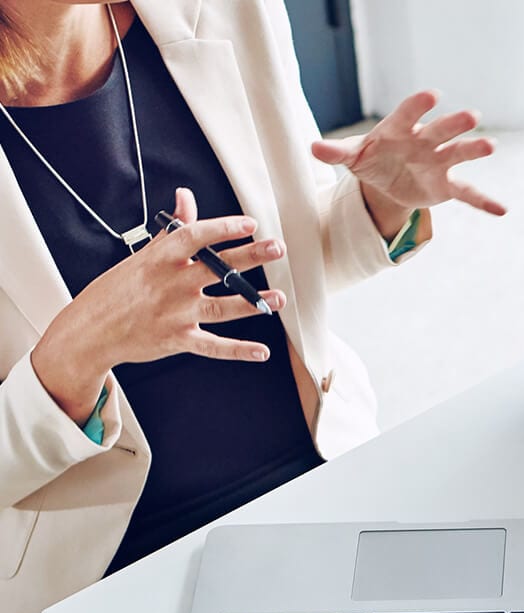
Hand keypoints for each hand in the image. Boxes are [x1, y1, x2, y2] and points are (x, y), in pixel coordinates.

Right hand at [31, 188, 286, 423]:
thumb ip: (174, 229)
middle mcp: (172, 285)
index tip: (250, 224)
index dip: (224, 228)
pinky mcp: (179, 340)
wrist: (90, 330)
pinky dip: (238, 350)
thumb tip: (186, 196)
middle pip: (218, 269)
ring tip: (280, 298)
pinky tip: (262, 351)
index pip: (196, 236)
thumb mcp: (143, 255)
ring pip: (223, 307)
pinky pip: (213, 346)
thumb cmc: (119, 289)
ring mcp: (177, 314)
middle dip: (250, 257)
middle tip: (277, 248)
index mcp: (162, 259)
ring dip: (253, 302)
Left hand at [310, 89, 505, 239]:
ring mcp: (438, 163)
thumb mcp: (352, 156)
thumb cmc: (371, 157)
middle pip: (441, 130)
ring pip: (458, 155)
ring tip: (491, 146)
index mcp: (400, 129)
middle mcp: (425, 142)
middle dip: (454, 125)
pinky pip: (467, 194)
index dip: (418, 107)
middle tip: (472, 117)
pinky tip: (502, 210)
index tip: (431, 96)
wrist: (387, 177)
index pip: (408, 114)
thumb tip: (313, 148)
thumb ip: (336, 151)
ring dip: (474, 151)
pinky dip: (484, 202)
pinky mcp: (445, 186)